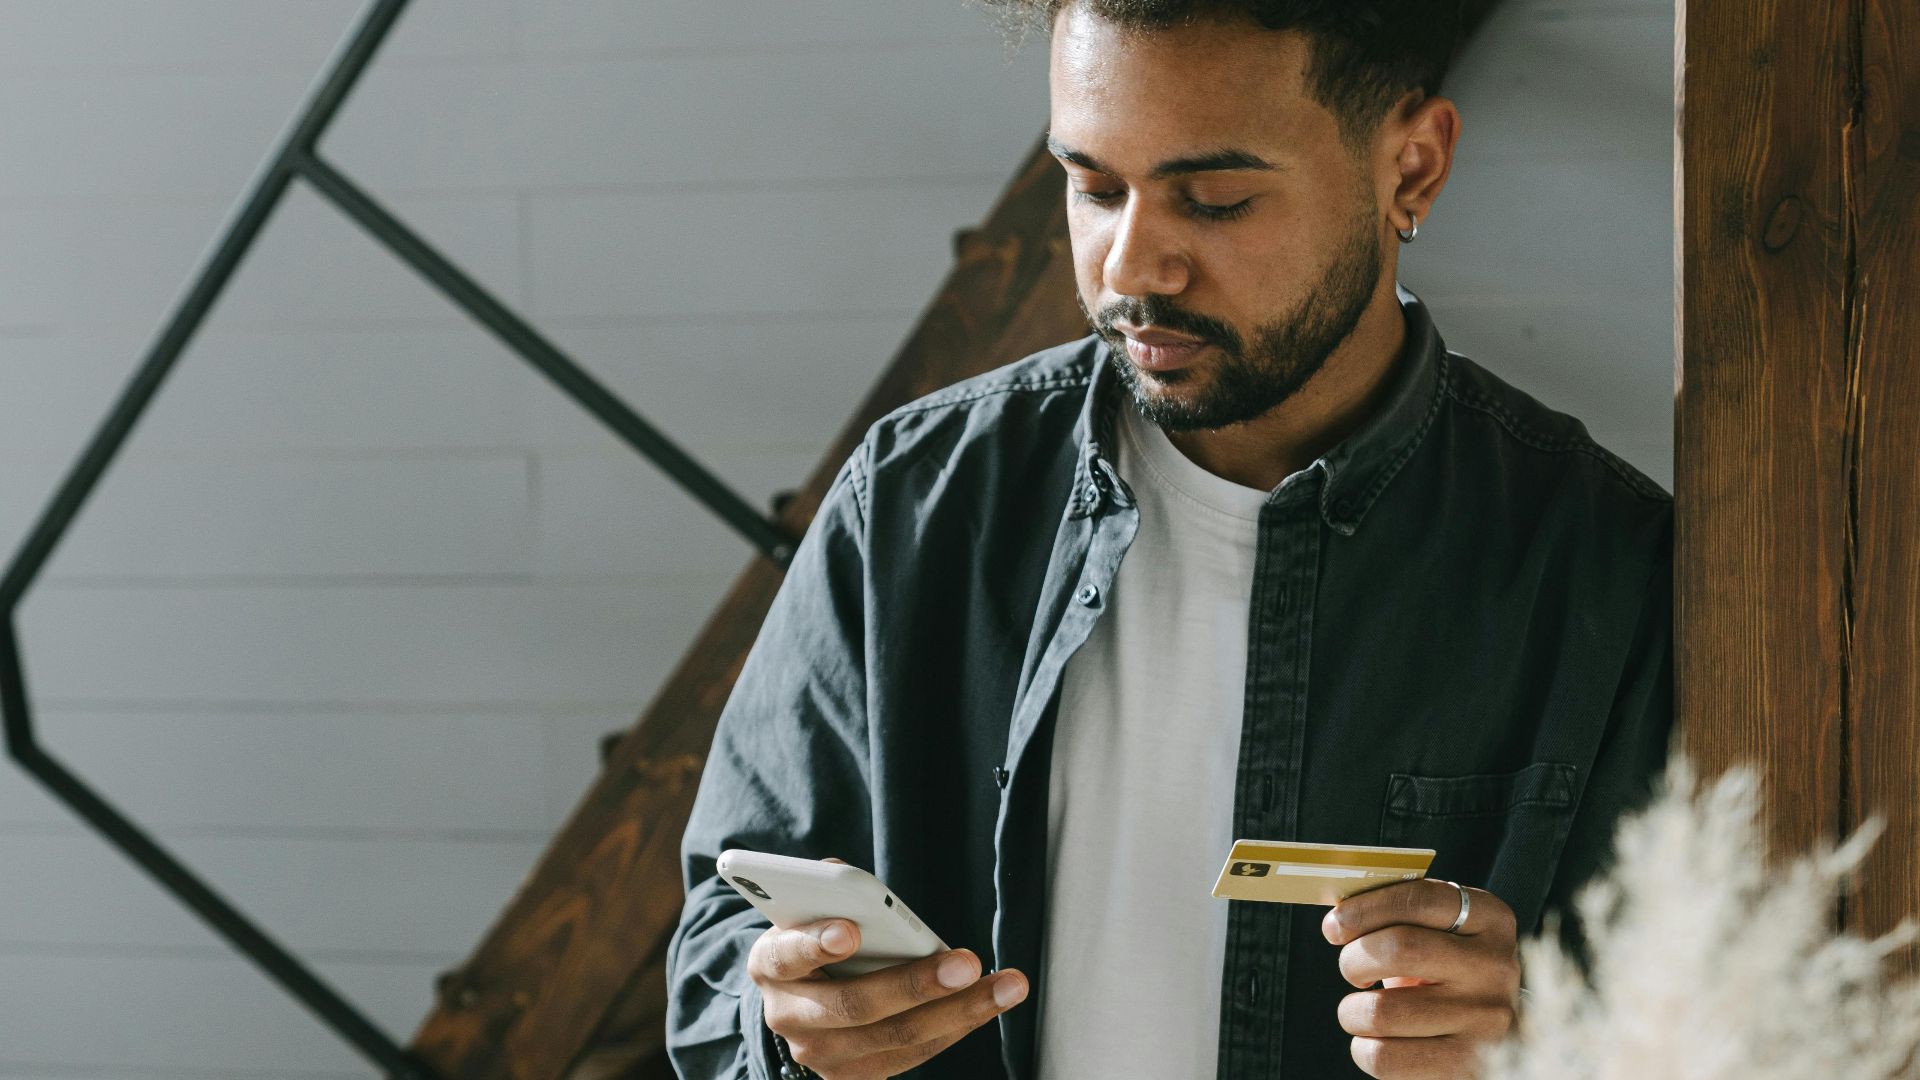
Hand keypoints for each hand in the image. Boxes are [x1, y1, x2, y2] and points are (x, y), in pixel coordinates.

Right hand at [749, 919, 1027, 1079]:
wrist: (803, 996)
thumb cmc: (818, 937)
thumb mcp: (812, 908)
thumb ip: (833, 892)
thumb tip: (858, 890)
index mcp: (770, 964)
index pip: (787, 954)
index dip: (815, 942)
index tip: (850, 930)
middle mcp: (788, 1015)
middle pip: (855, 1006)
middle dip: (916, 984)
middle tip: (967, 962)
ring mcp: (820, 1054)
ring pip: (895, 1038)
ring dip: (958, 1012)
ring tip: (1005, 986)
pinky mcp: (852, 1077)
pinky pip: (912, 1056)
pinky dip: (955, 1028)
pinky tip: (989, 1004)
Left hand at [1320, 879, 1520, 1078]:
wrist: (1498, 1035)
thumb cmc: (1450, 975)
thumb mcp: (1440, 935)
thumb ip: (1401, 917)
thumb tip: (1338, 921)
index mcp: (1490, 919)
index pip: (1419, 900)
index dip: (1365, 909)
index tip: (1335, 926)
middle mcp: (1494, 966)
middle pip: (1399, 949)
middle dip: (1354, 960)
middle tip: (1353, 970)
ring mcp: (1485, 1018)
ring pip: (1382, 1011)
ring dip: (1352, 1011)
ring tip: (1361, 1011)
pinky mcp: (1466, 1064)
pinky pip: (1384, 1057)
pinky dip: (1363, 1049)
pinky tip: (1374, 1041)